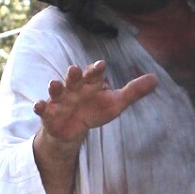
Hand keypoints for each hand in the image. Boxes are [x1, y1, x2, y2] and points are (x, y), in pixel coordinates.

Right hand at [34, 60, 158, 147]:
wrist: (73, 128)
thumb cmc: (95, 110)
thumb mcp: (116, 103)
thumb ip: (133, 91)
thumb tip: (156, 79)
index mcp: (90, 83)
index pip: (94, 74)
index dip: (97, 69)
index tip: (101, 65)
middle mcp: (74, 88)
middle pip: (74, 78)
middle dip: (73, 74)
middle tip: (74, 69)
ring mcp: (60, 99)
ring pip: (57, 90)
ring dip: (55, 86)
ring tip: (54, 84)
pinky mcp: (50, 113)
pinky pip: (43, 109)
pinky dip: (40, 107)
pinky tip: (38, 106)